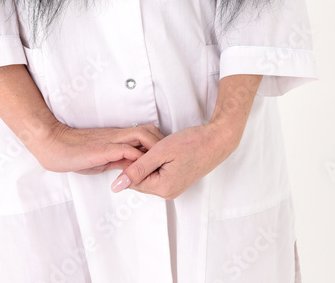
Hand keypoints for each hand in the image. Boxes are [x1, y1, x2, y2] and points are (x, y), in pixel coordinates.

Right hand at [32, 121, 164, 175]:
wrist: (54, 145)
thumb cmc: (74, 152)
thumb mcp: (100, 158)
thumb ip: (116, 161)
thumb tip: (130, 169)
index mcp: (116, 137)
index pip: (144, 133)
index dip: (156, 143)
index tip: (165, 156)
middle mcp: (117, 135)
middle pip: (148, 131)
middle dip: (161, 143)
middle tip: (167, 159)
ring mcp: (111, 141)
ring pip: (140, 136)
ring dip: (153, 149)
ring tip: (159, 164)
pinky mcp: (103, 150)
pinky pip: (125, 150)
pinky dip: (137, 158)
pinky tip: (142, 168)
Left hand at [109, 122, 238, 199]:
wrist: (216, 141)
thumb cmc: (191, 143)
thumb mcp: (160, 152)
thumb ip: (138, 168)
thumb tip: (118, 185)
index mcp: (163, 188)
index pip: (133, 181)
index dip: (130, 162)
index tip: (132, 147)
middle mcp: (168, 193)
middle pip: (141, 180)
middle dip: (140, 162)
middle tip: (147, 145)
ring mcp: (174, 188)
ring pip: (150, 176)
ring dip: (148, 162)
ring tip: (157, 147)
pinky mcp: (178, 181)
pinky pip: (159, 175)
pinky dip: (157, 163)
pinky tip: (162, 151)